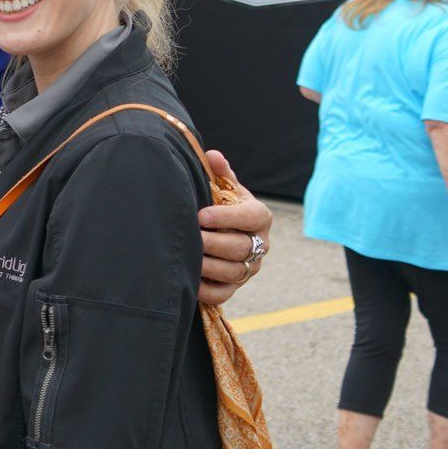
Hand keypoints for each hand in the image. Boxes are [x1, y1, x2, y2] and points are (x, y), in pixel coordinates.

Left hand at [195, 150, 271, 304]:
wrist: (221, 230)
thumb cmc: (221, 204)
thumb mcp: (224, 187)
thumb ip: (220, 173)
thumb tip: (212, 155)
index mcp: (259, 216)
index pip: (251, 217)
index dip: (227, 217)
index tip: (201, 215)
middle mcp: (260, 244)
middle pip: (240, 247)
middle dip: (213, 242)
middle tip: (190, 237)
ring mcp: (250, 267)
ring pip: (233, 271)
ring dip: (208, 265)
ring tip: (187, 257)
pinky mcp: (236, 286)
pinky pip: (223, 293)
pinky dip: (206, 290)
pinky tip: (189, 279)